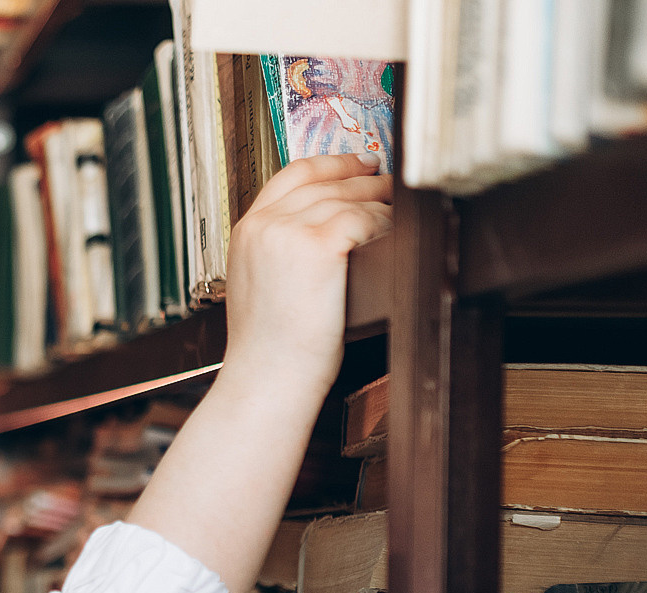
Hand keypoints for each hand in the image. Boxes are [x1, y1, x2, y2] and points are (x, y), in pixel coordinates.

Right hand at [218, 153, 391, 400]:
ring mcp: (290, 232)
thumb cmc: (269, 348)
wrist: (268, 376)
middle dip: (364, 180)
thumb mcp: (261, 285)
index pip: (292, 174)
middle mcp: (265, 225)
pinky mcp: (320, 245)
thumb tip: (324, 227)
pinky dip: (384, 224)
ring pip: (349, 198)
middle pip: (326, 181)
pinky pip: (366, 219)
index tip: (357, 164)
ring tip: (399, 210)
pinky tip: (392, 234)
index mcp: (247, 231)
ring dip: (380, 202)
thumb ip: (280, 248)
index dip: (331, 163)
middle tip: (389, 184)